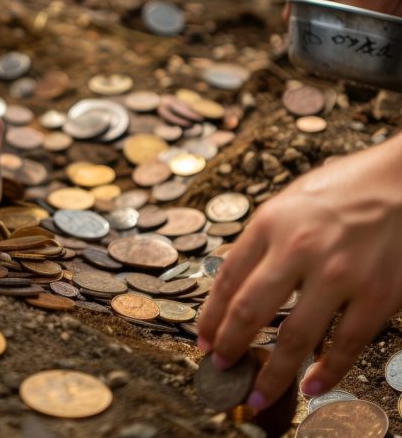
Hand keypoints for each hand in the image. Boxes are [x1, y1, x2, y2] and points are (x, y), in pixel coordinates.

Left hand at [197, 136, 401, 410]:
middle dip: (231, 346)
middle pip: (252, 311)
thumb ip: (262, 240)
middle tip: (220, 369)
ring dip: (273, 373)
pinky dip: (327, 371)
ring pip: (295, 336)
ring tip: (257, 395)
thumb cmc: (342, 187)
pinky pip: (346, 344)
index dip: (211, 315)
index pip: (228, 278)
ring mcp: (340, 274)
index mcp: (270, 223)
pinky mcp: (378, 293)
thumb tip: (236, 285)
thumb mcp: (288, 203)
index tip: (203, 339)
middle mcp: (299, 248)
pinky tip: (312, 387)